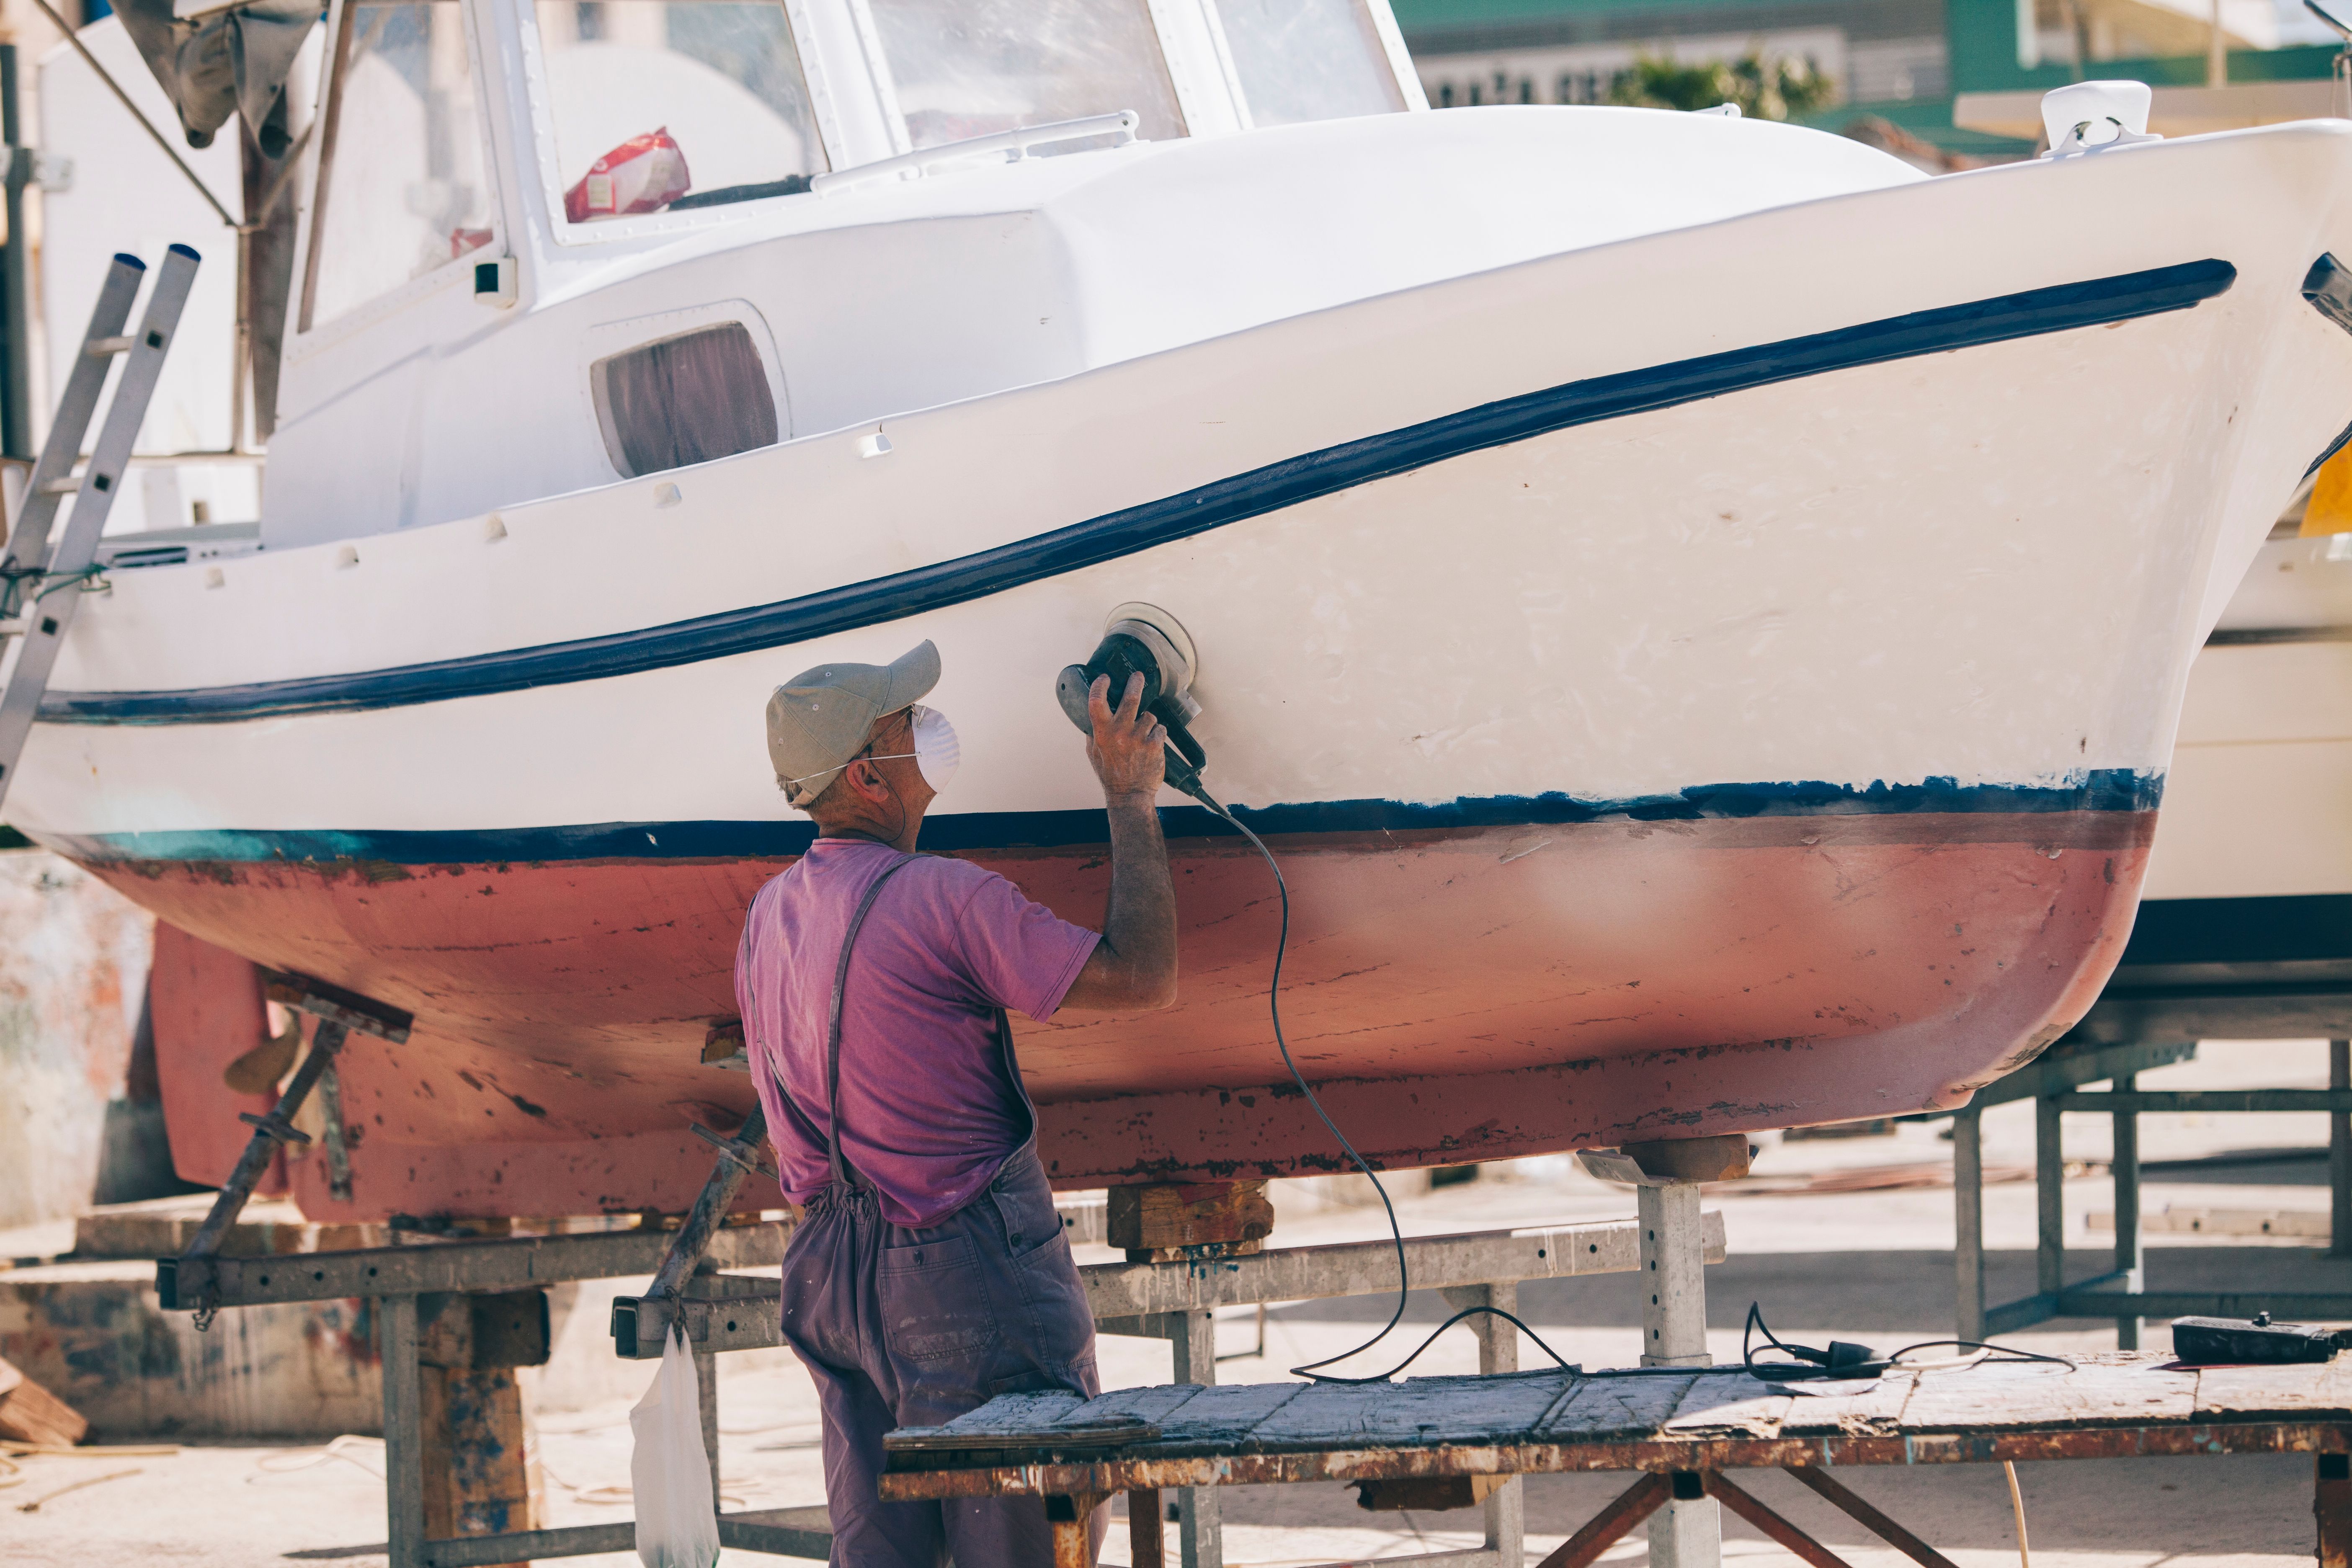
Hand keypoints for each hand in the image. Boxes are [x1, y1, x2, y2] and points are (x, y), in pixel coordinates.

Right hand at [1086, 673, 1166, 805]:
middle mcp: (1120, 733)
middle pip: (1130, 697)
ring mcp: (1138, 738)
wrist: (1130, 795)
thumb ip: (1094, 734)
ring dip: (1147, 721)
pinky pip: (1160, 728)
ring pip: (1148, 715)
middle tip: (1138, 677)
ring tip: (1143, 734)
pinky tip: (1151, 743)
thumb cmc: (1111, 775)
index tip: (1105, 678)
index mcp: (1102, 733)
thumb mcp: (1094, 754)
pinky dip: (1157, 733)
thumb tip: (1093, 717)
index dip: (1100, 685)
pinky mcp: (1154, 745)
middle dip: (1135, 682)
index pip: (1097, 701)